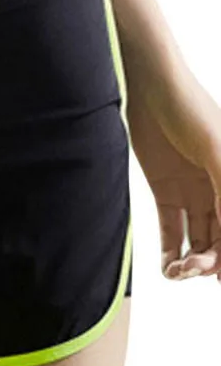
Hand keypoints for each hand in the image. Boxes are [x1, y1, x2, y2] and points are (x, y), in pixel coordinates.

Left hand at [127, 63, 220, 281]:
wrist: (151, 89)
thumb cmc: (191, 110)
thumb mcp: (215, 148)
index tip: (219, 276)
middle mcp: (220, 189)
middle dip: (212, 260)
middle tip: (193, 269)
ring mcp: (194, 192)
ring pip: (200, 237)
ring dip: (192, 260)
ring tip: (178, 272)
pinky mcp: (166, 191)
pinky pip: (173, 228)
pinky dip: (171, 249)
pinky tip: (168, 267)